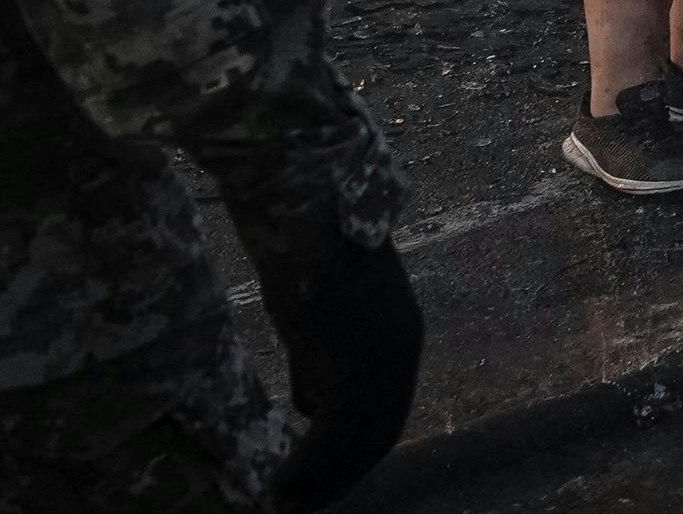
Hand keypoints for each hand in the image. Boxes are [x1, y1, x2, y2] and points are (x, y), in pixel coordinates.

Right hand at [259, 234, 423, 511]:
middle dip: (340, 474)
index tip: (319, 482)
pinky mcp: (357, 352)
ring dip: (323, 477)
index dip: (352, 454)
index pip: (384, 411)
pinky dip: (310, 463)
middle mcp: (401, 346)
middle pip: (378, 431)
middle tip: (300, 506)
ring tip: (285, 505)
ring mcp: (385, 350)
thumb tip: (310, 405)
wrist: (297, 199)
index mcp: (396, 336)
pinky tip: (280, 486)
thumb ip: (317, 361)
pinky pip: (336, 427)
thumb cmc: (298, 248)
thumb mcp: (311, 317)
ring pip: (360, 437)